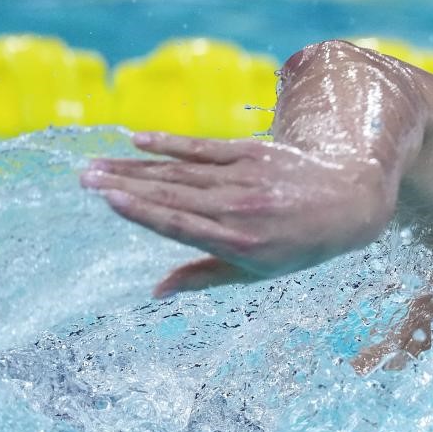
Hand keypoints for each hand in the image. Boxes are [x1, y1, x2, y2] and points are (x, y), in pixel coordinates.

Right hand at [81, 131, 395, 296]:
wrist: (349, 202)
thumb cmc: (299, 245)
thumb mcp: (257, 272)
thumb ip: (203, 277)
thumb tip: (155, 292)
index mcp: (240, 244)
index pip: (181, 225)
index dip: (143, 211)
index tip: (108, 200)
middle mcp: (241, 210)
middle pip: (172, 194)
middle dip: (125, 185)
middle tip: (83, 177)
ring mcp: (247, 178)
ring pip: (181, 171)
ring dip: (136, 166)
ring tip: (98, 164)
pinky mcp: (252, 152)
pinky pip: (204, 147)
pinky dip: (171, 143)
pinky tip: (139, 139)